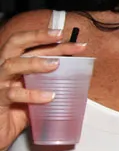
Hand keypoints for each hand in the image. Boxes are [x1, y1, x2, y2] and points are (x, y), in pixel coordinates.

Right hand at [0, 28, 87, 150]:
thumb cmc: (17, 113)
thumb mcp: (37, 94)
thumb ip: (51, 84)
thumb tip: (78, 78)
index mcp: (15, 65)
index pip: (32, 46)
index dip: (53, 41)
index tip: (77, 44)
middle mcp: (4, 70)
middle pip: (16, 44)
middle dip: (38, 37)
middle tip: (60, 37)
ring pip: (12, 65)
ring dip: (35, 62)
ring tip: (56, 64)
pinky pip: (12, 94)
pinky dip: (32, 94)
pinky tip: (49, 97)